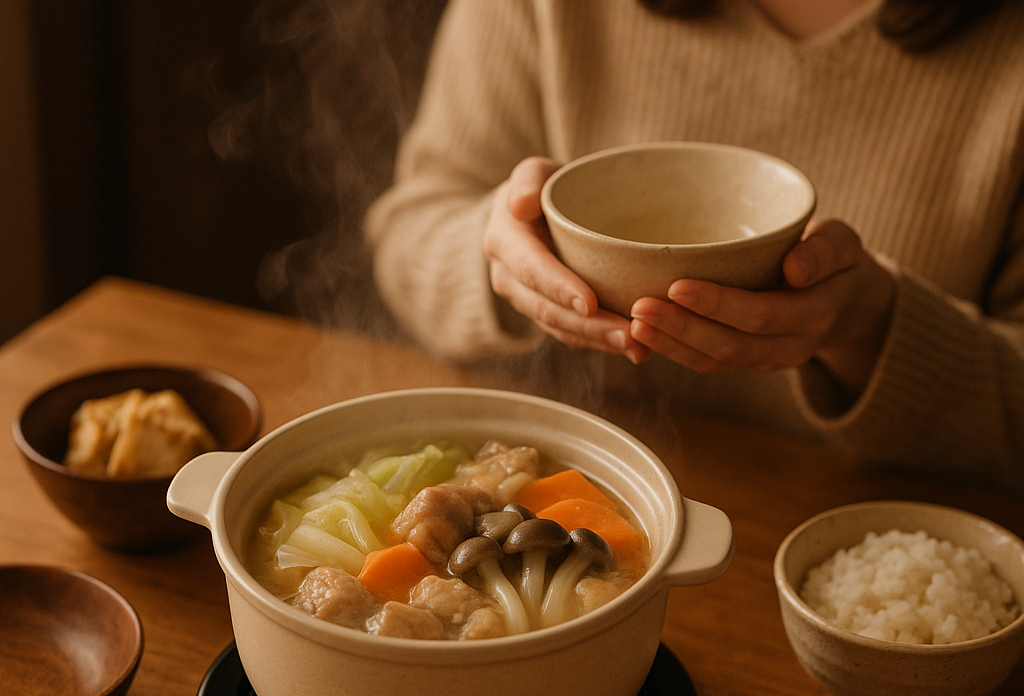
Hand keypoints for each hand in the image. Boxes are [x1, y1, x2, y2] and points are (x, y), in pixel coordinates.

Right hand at [483, 157, 650, 363]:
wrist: (535, 212)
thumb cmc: (544, 188)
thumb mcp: (533, 172)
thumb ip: (527, 179)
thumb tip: (522, 204)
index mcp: (504, 241)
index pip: (531, 269)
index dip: (559, 287)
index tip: (591, 302)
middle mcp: (508, 277)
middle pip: (547, 309)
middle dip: (587, 325)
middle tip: (629, 335)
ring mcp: (526, 300)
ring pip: (560, 328)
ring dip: (598, 341)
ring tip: (637, 347)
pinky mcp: (547, 314)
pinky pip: (570, 334)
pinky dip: (600, 343)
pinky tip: (634, 348)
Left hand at [628, 219, 895, 396]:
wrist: (847, 301)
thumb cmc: (837, 260)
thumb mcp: (843, 243)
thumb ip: (824, 250)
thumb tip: (795, 270)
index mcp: (816, 314)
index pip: (761, 315)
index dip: (718, 304)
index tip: (677, 286)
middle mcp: (791, 346)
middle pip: (730, 345)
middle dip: (682, 328)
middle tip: (638, 306)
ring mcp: (767, 360)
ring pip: (714, 361)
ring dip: (671, 345)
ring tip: (633, 324)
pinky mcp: (747, 362)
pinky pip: (708, 363)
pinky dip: (675, 352)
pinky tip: (644, 335)